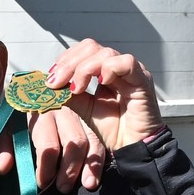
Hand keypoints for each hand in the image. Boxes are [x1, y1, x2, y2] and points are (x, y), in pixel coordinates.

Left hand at [0, 103, 104, 192]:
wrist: (29, 92)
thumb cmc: (15, 115)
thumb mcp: (3, 126)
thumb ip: (1, 146)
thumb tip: (4, 167)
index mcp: (39, 113)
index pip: (48, 144)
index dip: (46, 167)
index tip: (41, 183)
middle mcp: (62, 112)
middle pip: (74, 142)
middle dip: (69, 169)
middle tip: (62, 189)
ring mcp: (77, 116)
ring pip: (90, 140)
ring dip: (89, 165)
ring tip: (87, 185)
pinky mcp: (87, 122)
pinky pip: (98, 140)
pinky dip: (98, 160)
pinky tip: (94, 178)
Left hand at [45, 39, 162, 150]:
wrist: (130, 148)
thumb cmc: (112, 130)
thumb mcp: (83, 108)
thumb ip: (69, 93)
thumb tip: (51, 82)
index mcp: (103, 71)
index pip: (83, 51)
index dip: (65, 60)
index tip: (51, 79)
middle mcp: (118, 67)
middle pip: (91, 47)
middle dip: (69, 63)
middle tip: (57, 82)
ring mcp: (131, 72)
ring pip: (105, 53)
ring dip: (84, 69)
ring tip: (77, 89)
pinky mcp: (142, 80)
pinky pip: (126, 62)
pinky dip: (109, 69)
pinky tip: (101, 83)